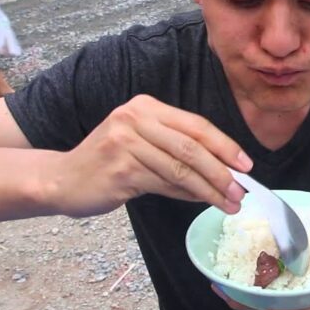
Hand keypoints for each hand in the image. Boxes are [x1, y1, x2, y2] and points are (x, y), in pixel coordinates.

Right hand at [45, 94, 251, 217]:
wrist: (63, 179)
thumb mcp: (143, 144)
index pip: (196, 125)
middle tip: (242, 191)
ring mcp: (125, 143)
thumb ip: (178, 150)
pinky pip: (164, 184)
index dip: (225, 145)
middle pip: (191, 146)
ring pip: (180, 169)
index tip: (246, 164)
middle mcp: (135, 119)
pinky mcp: (120, 169)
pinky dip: (187, 195)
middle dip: (222, 171)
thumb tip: (224, 170)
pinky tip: (202, 202)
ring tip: (229, 203)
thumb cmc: (109, 162)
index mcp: (146, 107)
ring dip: (209, 189)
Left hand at [212, 262, 309, 309]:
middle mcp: (309, 289)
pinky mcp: (287, 264)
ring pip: (267, 293)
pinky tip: (229, 268)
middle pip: (279, 306)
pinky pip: (266, 274)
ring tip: (219, 285)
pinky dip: (247, 273)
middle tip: (229, 297)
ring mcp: (296, 278)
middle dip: (253, 305)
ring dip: (242, 292)